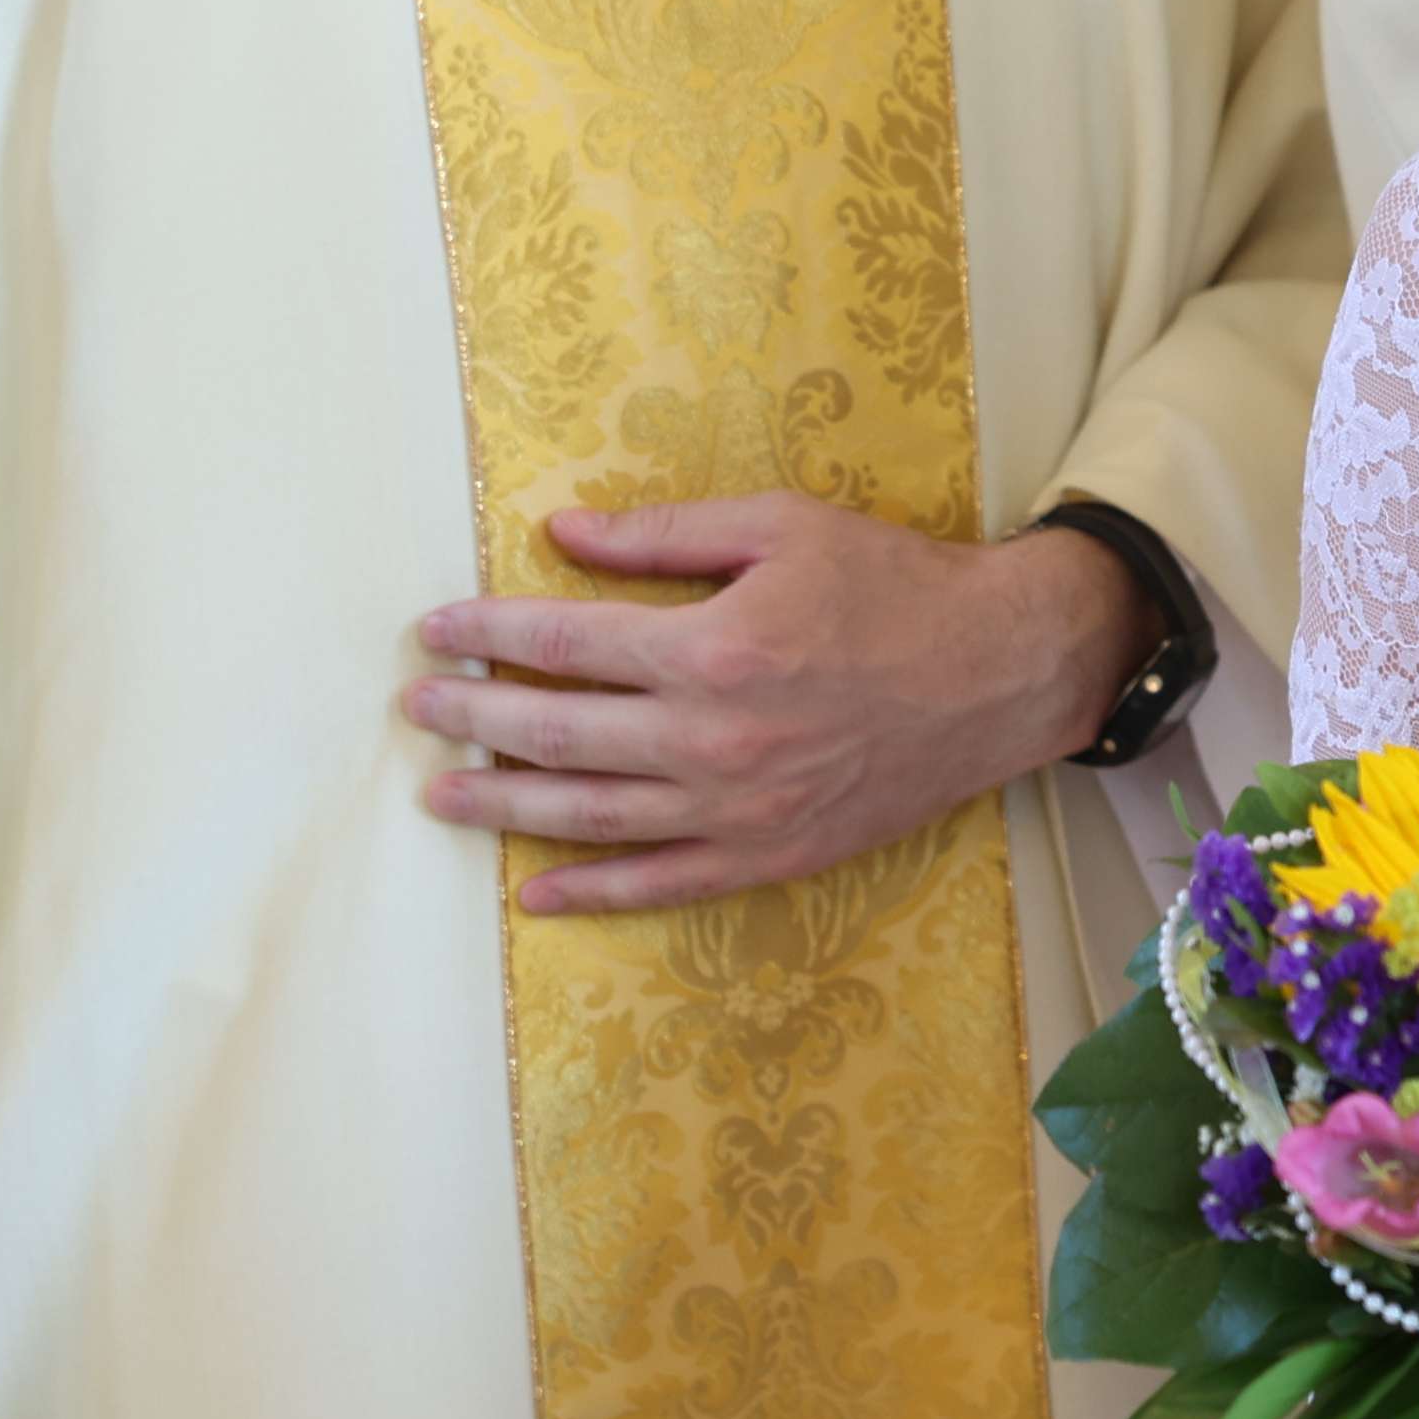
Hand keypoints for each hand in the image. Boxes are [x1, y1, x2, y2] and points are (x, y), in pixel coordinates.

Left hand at [408, 493, 1148, 914]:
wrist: (1000, 670)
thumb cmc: (894, 584)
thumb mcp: (784, 526)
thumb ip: (666, 534)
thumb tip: (562, 533)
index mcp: (713, 646)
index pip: (564, 642)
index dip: (489, 634)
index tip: (437, 631)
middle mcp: (713, 737)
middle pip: (558, 734)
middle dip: (473, 718)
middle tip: (419, 707)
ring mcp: (739, 807)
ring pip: (590, 817)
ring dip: (504, 806)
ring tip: (441, 793)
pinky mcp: (770, 854)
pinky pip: (660, 884)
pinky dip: (590, 893)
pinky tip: (535, 890)